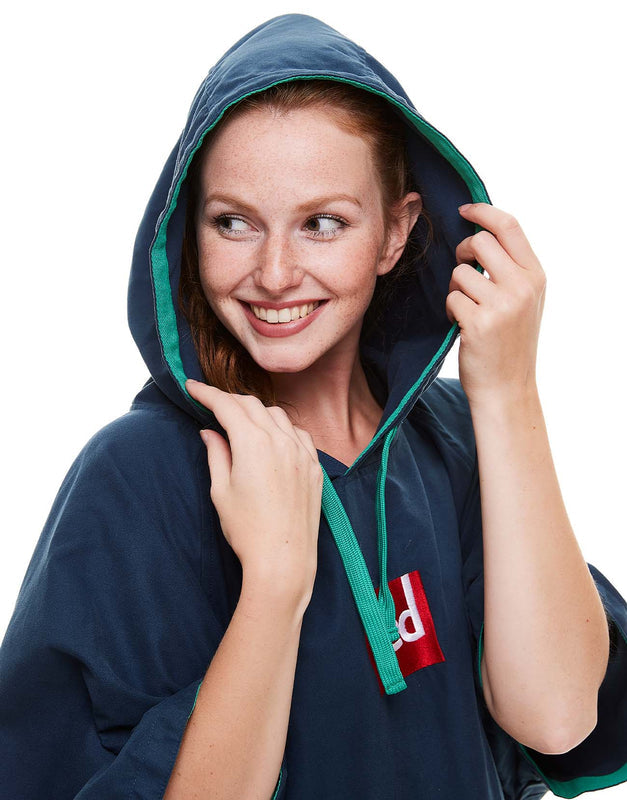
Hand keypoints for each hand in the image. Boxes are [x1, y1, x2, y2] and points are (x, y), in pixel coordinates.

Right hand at [185, 380, 322, 600]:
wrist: (283, 559)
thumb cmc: (246, 529)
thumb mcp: (221, 490)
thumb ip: (216, 454)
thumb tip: (209, 432)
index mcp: (253, 444)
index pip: (227, 405)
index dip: (206, 393)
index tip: (191, 387)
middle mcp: (281, 441)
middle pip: (252, 405)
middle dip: (229, 399)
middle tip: (211, 403)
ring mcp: (302, 452)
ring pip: (278, 415)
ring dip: (257, 411)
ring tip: (241, 419)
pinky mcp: (314, 467)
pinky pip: (299, 433)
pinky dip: (283, 427)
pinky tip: (274, 436)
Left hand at [446, 203, 546, 404]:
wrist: (507, 388)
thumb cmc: (510, 342)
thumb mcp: (524, 301)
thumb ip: (510, 268)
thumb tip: (480, 233)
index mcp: (536, 275)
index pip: (509, 226)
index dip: (482, 212)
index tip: (464, 210)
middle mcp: (522, 286)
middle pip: (479, 242)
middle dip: (463, 252)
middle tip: (463, 270)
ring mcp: (502, 304)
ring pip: (460, 272)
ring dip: (456, 289)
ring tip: (467, 309)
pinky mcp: (479, 322)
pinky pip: (451, 297)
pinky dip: (450, 309)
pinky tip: (462, 324)